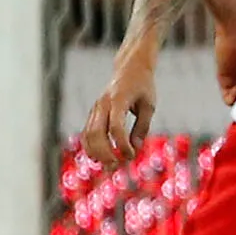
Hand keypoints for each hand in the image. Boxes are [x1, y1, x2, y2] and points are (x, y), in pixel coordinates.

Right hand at [82, 39, 159, 163]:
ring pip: (88, 134)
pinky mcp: (93, 113)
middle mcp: (103, 104)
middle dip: (104, 153)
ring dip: (96, 153)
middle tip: (116, 166)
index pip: (116, 127)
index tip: (131, 156)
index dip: (122, 145)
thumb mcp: (149, 104)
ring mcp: (95, 108)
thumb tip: (136, 148)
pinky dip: (90, 147)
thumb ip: (142, 126)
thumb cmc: (143, 86)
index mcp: (119, 100)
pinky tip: (99, 158)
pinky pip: (87, 132)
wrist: (129, 68)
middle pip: (96, 133)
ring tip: (109, 166)